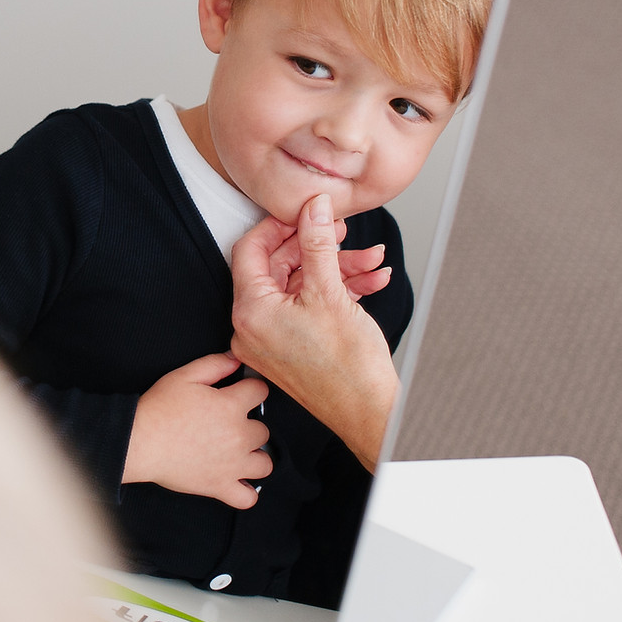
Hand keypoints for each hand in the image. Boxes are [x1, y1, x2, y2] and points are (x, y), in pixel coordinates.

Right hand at [122, 353, 271, 508]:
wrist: (138, 441)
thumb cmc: (158, 408)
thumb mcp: (184, 376)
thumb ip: (215, 364)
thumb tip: (237, 359)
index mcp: (231, 406)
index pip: (260, 392)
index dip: (250, 389)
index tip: (239, 393)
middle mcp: (238, 436)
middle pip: (263, 430)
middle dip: (248, 425)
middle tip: (226, 424)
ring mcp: (232, 465)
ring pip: (264, 463)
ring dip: (254, 456)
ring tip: (236, 452)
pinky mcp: (219, 486)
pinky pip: (248, 498)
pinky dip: (246, 491)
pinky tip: (236, 480)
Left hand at [230, 194, 398, 470]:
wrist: (370, 413)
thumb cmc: (348, 368)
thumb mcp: (330, 292)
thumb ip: (318, 243)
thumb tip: (312, 208)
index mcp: (250, 311)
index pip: (250, 250)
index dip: (278, 225)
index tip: (304, 212)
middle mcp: (252, 327)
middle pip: (278, 267)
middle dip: (318, 247)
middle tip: (343, 231)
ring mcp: (270, 339)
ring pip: (300, 286)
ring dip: (337, 268)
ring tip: (371, 260)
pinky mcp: (290, 347)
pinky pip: (307, 308)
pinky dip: (337, 292)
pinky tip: (371, 281)